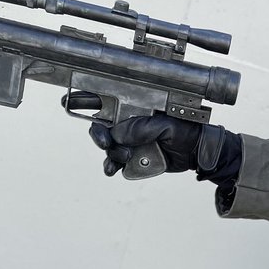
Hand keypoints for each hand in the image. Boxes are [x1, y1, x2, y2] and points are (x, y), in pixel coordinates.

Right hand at [89, 114, 240, 182]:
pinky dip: (112, 165)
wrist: (198, 153)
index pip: (108, 100)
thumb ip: (144, 127)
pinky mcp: (134, 157)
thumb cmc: (187, 130)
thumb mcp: (168, 124)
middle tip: (103, 141)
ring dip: (110, 152)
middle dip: (98, 133)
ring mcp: (131, 140)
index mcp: (137, 106)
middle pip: (101, 125)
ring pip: (108, 146)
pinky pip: (116, 161)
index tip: (69, 102)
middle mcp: (130, 122)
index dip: (87, 99)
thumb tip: (119, 133)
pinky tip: (113, 169)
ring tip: (123, 157)